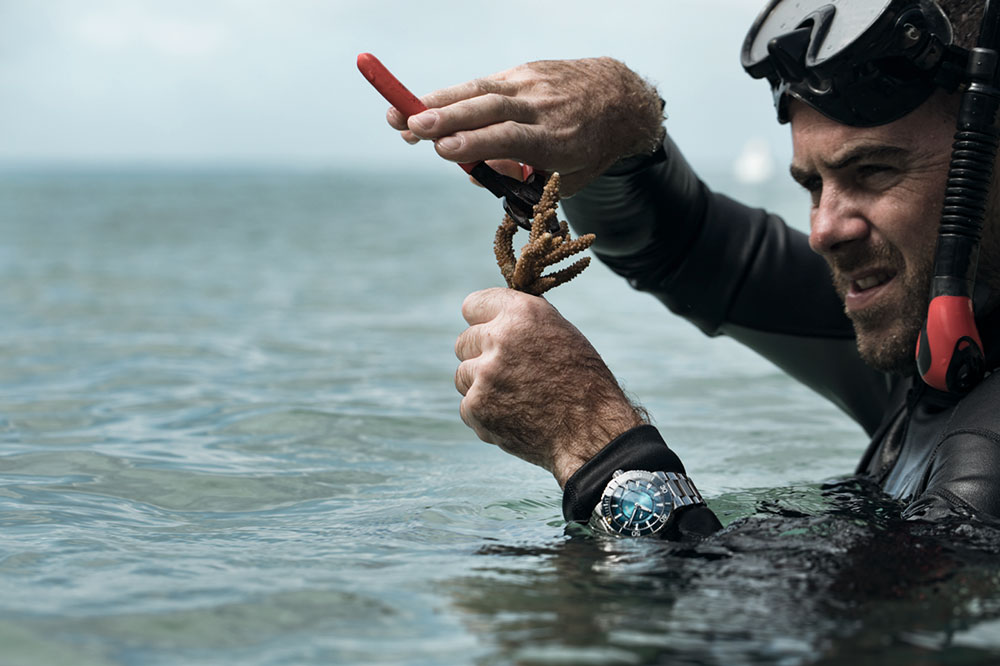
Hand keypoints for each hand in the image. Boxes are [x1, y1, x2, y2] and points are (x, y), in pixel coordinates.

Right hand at [386, 58, 663, 195]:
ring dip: (436, 101)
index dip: (476, 143)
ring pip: (479, 90)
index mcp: (557, 141)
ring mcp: (532, 85)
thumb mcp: (565, 179)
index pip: (511, 138)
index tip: (443, 150)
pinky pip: (484, 84)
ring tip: (400, 112)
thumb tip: (475, 171)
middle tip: (409, 128)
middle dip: (446, 118)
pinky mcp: (524, 71)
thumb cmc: (588, 149)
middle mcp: (543, 108)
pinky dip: (454, 95)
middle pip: (489, 109)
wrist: (620, 99)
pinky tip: (426, 105)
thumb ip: (521, 180)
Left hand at [454, 288, 645, 486]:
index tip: (489, 332)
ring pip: (463, 375)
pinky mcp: (476, 406)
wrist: (591, 432)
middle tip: (510, 373)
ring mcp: (484, 374)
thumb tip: (497, 313)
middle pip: (464, 341)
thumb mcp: (561, 334)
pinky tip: (514, 416)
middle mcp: (499, 338)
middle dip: (481, 356)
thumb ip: (524, 321)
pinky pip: (467, 405)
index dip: (482, 320)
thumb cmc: (583, 382)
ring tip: (517, 397)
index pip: (473, 305)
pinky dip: (485, 413)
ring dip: (481, 385)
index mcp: (522, 313)